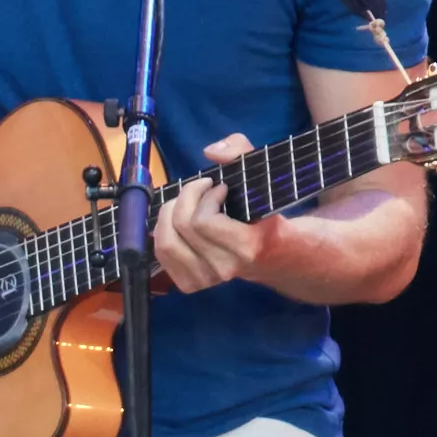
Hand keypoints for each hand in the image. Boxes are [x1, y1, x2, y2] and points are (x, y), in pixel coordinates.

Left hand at [152, 133, 272, 294]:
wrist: (275, 257)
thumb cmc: (266, 215)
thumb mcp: (262, 178)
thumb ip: (242, 153)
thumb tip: (211, 152)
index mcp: (247, 247)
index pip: (203, 221)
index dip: (204, 196)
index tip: (218, 187)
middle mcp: (225, 268)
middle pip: (181, 227)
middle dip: (185, 197)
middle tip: (200, 188)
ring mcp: (207, 280)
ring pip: (166, 241)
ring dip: (171, 213)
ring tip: (187, 203)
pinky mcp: (190, 285)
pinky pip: (162, 253)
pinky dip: (164, 231)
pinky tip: (180, 222)